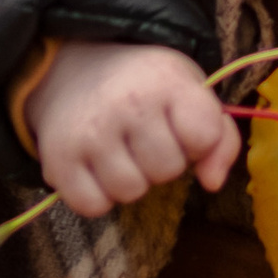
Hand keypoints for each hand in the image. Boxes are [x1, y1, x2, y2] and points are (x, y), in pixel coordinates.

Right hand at [28, 38, 239, 217]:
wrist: (70, 71)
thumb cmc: (142, 88)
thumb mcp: (187, 91)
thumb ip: (218, 137)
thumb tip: (212, 183)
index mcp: (166, 80)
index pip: (204, 136)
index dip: (197, 140)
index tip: (179, 126)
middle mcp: (127, 103)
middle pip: (167, 170)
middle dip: (162, 162)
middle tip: (144, 139)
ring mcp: (90, 132)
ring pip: (131, 192)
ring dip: (130, 180)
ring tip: (120, 151)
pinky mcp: (59, 159)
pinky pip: (94, 206)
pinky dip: (97, 195)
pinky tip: (96, 167)